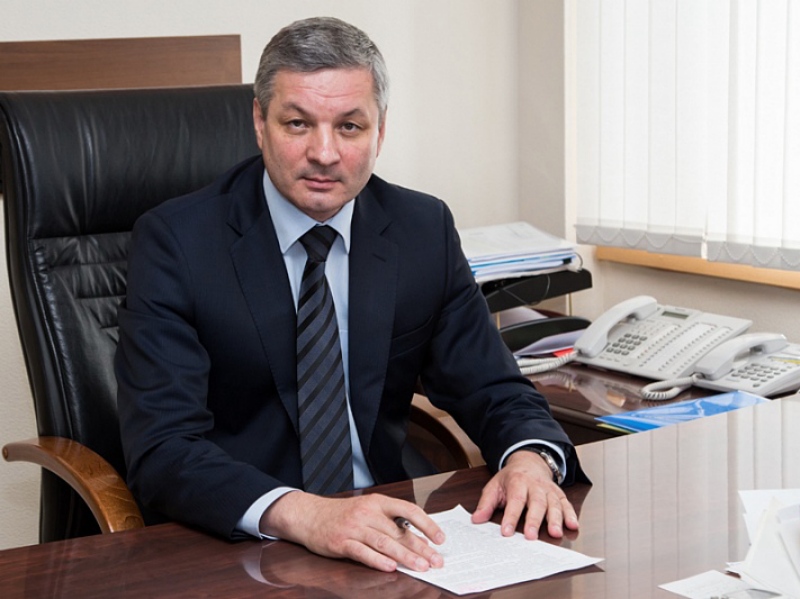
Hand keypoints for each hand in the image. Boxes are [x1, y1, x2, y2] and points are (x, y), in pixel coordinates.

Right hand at [260, 491, 445, 572]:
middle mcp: (367, 512)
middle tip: (436, 560)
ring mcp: (353, 527)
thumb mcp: (368, 509)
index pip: (408, 510)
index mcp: (378, 501)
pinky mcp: (341, 542)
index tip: (440, 538)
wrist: (309, 515)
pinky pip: (363, 552)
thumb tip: (419, 537)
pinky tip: (391, 568)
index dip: (426, 524)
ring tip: (421, 567)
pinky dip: (378, 561)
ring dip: (405, 557)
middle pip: (399, 531)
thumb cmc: (343, 514)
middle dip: (421, 547)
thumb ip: (390, 520)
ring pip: (384, 543)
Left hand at [471, 449, 578, 539]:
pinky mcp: (559, 495)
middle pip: (536, 503)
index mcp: (517, 481)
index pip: (515, 500)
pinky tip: (572, 526)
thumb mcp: (495, 486)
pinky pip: (567, 504)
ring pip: (554, 504)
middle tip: (531, 536)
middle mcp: (535, 485)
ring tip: (555, 533)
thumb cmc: (511, 478)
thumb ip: (486, 503)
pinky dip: (571, 515)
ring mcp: (549, 490)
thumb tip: (476, 519)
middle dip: (534, 520)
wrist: (529, 462)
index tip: (506, 532)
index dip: (511, 517)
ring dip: (555, 519)